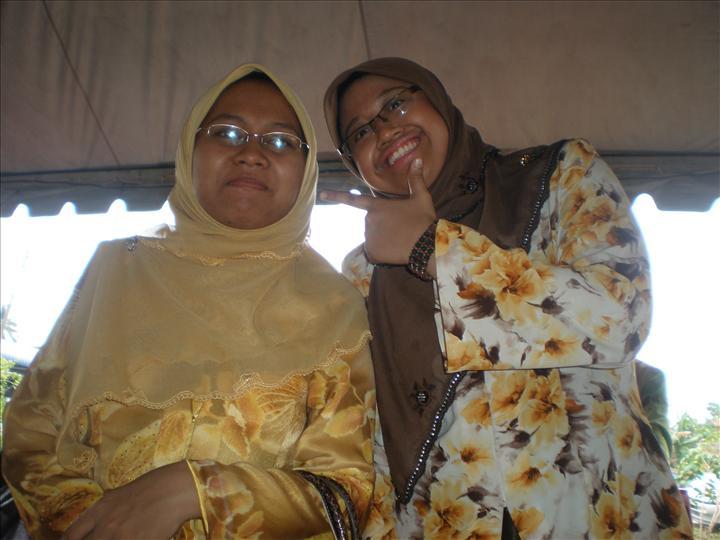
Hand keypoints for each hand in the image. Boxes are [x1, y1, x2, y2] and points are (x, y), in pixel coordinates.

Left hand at [62, 461, 199, 539]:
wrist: (176, 489)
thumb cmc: (152, 487)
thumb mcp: (119, 496)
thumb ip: (103, 513)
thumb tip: (94, 527)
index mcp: (99, 510)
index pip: (71, 536)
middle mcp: (105, 525)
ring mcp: (121, 537)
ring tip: (123, 537)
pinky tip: (135, 539)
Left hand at [321, 159, 437, 269]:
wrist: (427, 245)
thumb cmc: (423, 220)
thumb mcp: (421, 197)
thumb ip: (415, 179)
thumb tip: (417, 160)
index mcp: (377, 206)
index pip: (353, 200)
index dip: (336, 196)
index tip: (322, 194)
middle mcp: (368, 221)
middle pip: (371, 223)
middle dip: (383, 225)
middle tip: (400, 228)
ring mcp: (368, 237)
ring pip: (373, 237)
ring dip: (383, 239)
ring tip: (400, 240)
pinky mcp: (372, 252)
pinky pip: (374, 253)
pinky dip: (383, 253)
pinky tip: (395, 250)